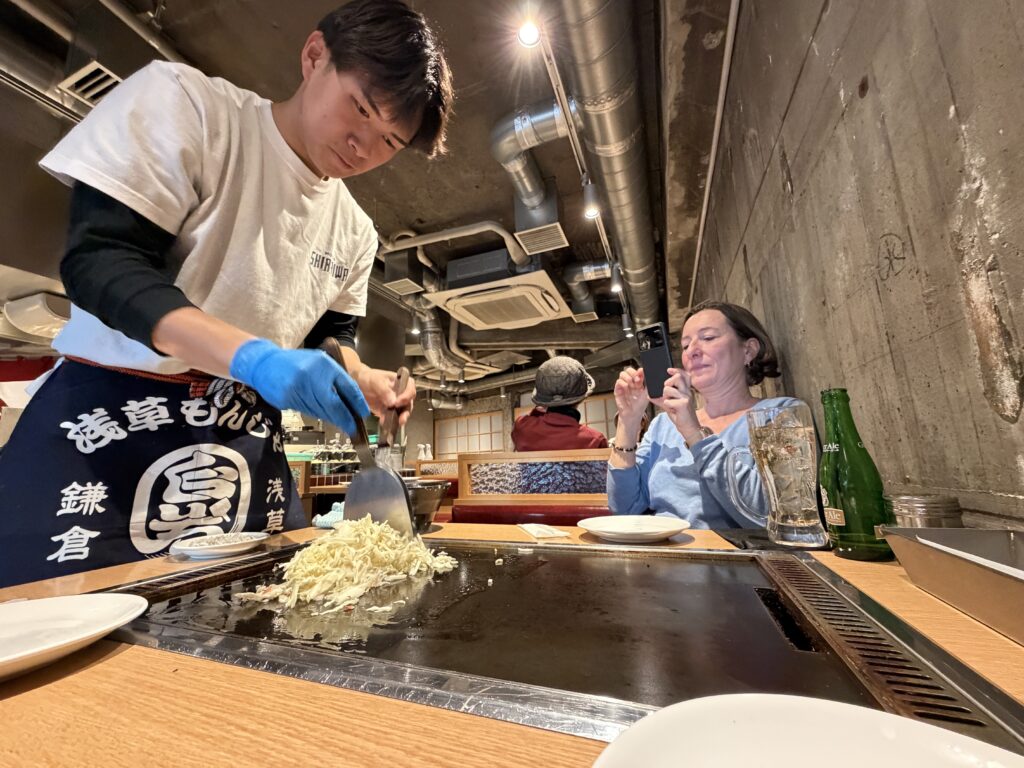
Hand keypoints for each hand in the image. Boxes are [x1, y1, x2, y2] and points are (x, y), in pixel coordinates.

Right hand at [229, 339, 368, 435]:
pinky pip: (309, 411)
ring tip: (342, 423)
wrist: (264, 364)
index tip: (363, 413)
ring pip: (321, 410)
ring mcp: (297, 391)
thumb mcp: (321, 362)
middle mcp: (310, 379)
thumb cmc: (296, 361)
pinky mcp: (287, 401)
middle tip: (353, 426)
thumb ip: (336, 377)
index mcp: (321, 366)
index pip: (345, 387)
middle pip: (333, 404)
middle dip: (345, 418)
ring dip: (333, 418)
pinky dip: (320, 415)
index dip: (355, 402)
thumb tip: (351, 398)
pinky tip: (325, 416)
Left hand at [351, 367, 416, 426]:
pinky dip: (389, 422)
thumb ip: (384, 390)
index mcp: (400, 382)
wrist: (357, 384)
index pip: (410, 388)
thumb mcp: (376, 380)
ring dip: (400, 418)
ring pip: (402, 412)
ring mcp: (394, 403)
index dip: (407, 395)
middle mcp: (400, 393)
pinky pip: (391, 418)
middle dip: (406, 411)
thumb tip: (393, 402)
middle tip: (401, 417)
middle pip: (408, 402)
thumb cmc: (369, 378)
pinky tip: (384, 422)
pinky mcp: (387, 411)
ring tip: (397, 423)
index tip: (398, 402)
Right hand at [614, 366, 649, 430]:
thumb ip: (647, 382)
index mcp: (638, 381)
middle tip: (637, 380)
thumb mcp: (646, 393)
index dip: (639, 371)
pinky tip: (627, 388)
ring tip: (632, 385)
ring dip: (628, 378)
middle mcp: (630, 382)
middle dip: (633, 373)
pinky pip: (618, 381)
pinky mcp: (618, 389)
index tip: (641, 373)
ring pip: (622, 374)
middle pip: (629, 370)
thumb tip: (645, 372)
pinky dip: (623, 383)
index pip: (637, 371)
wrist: (633, 414)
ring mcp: (623, 385)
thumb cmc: (640, 405)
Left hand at [659, 368, 699, 433]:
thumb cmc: (680, 415)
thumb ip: (661, 399)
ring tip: (669, 403)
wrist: (689, 428)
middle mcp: (687, 391)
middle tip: (666, 390)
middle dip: (668, 382)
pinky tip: (671, 410)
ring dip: (665, 396)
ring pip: (669, 389)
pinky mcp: (683, 405)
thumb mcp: (670, 404)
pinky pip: (668, 401)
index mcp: (685, 389)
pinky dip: (666, 405)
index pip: (684, 375)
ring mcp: (686, 397)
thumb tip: (649, 394)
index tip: (668, 370)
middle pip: (677, 377)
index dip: (676, 370)